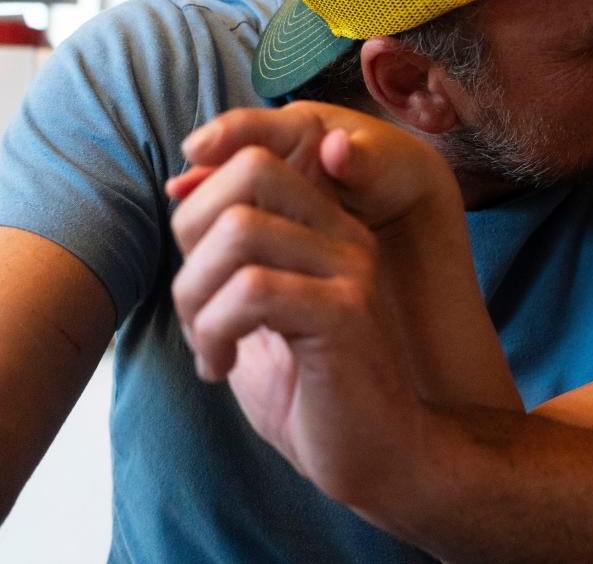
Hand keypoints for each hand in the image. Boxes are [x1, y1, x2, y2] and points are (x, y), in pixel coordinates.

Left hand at [166, 101, 473, 502]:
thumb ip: (230, 261)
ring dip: (196, 294)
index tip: (197, 283)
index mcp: (328, 229)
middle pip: (250, 171)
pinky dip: (215, 330)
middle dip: (192, 237)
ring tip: (208, 344)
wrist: (385, 458)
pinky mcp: (346, 314)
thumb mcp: (259, 317)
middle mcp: (346, 237)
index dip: (197, 210)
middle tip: (195, 307)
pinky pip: (253, 289)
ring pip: (240, 229)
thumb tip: (181, 197)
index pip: (253, 161)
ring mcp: (351, 271)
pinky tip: (220, 368)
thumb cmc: (315, 395)